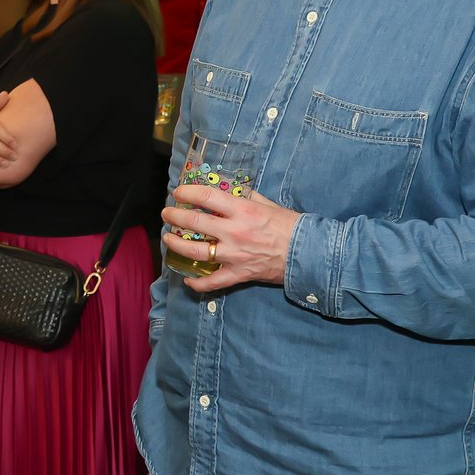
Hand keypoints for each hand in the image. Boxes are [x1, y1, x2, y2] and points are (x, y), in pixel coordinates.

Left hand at [161, 181, 298, 288]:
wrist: (307, 253)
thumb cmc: (290, 226)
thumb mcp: (268, 204)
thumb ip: (246, 197)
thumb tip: (229, 190)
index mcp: (242, 210)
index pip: (205, 197)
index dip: (186, 193)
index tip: (178, 193)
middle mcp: (234, 232)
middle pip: (194, 222)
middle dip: (175, 217)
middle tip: (167, 214)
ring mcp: (234, 255)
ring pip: (195, 251)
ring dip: (177, 244)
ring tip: (168, 239)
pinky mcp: (238, 274)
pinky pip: (212, 282)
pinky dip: (197, 284)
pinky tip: (188, 280)